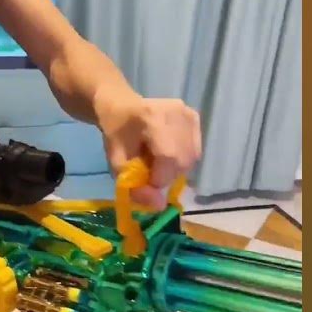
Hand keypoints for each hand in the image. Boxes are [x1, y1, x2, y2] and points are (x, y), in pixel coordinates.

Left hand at [95, 94, 201, 208]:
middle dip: (168, 175)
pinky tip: (168, 153)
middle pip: (183, 159)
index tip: (146, 180)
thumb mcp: (117, 163)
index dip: (161, 177)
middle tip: (151, 170)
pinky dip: (183, 159)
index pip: (169, 156)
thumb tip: (159, 206)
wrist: (121, 105)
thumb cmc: (117, 133)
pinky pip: (195, 150)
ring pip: (192, 157)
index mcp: (152, 117)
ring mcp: (187, 113)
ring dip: (176, 169)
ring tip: (158, 161)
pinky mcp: (194, 117)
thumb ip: (135, 186)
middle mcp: (175, 112)